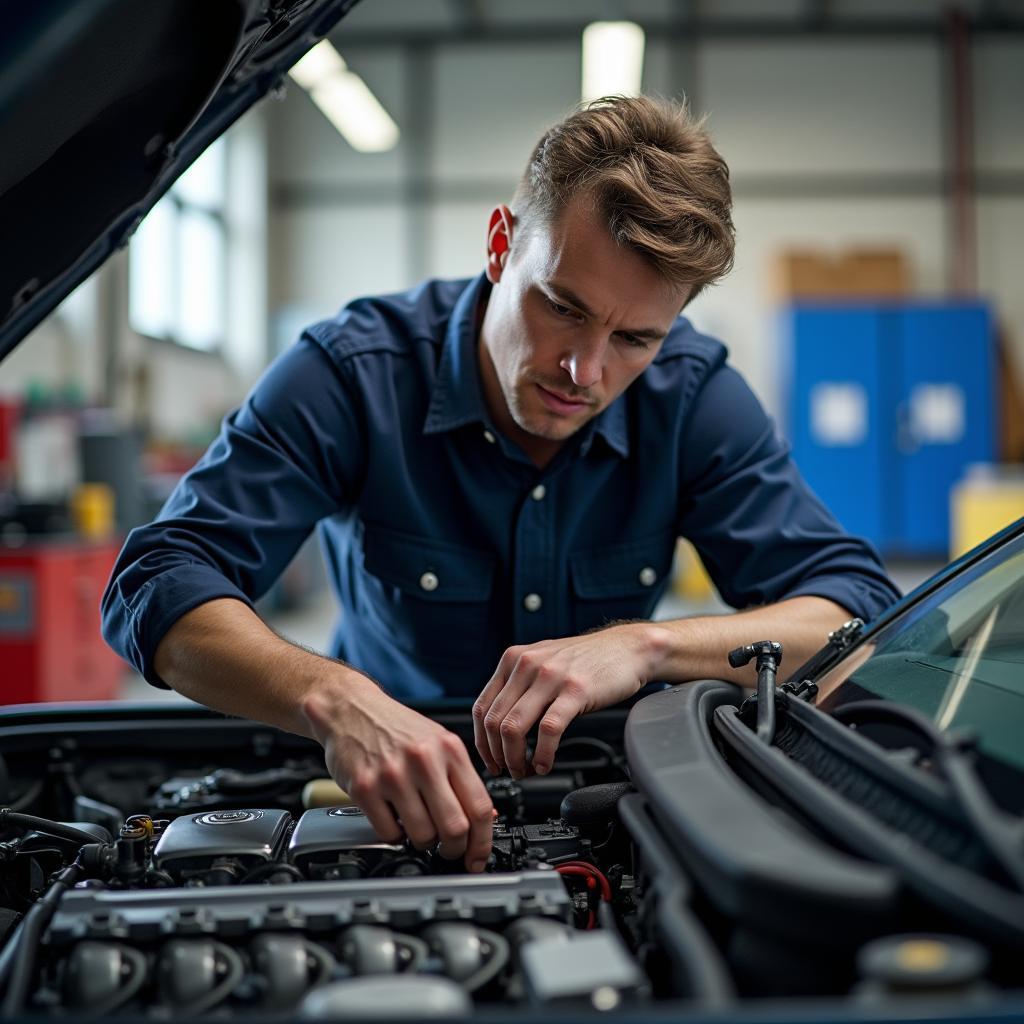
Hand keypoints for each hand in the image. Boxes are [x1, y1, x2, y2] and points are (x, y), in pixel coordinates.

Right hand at [302, 678, 494, 871]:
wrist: (351, 709)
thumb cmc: (396, 728)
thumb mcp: (439, 742)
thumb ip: (461, 778)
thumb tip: (485, 818)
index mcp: (449, 748)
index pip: (479, 806)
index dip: (482, 842)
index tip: (478, 858)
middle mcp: (424, 760)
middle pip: (454, 827)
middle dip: (454, 849)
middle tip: (449, 850)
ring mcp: (393, 774)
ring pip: (422, 835)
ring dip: (423, 842)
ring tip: (417, 827)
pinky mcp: (364, 787)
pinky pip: (389, 833)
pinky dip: (395, 836)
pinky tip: (394, 819)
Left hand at [473, 623, 666, 778]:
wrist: (627, 648)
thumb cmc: (586, 660)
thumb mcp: (542, 662)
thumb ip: (519, 685)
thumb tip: (497, 727)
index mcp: (513, 660)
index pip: (481, 708)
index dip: (481, 743)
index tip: (490, 761)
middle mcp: (527, 665)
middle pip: (493, 722)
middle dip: (497, 756)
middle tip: (508, 771)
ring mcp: (550, 677)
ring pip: (513, 728)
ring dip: (515, 759)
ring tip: (526, 770)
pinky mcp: (575, 690)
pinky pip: (548, 730)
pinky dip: (543, 755)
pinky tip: (546, 764)